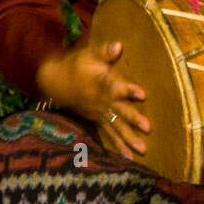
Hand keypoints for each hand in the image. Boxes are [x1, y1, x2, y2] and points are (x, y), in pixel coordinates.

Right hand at [35, 41, 150, 159]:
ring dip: (129, 139)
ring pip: (116, 127)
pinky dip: (118, 147)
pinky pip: (109, 135)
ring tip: (142, 150)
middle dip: (133, 119)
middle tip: (148, 128)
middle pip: (119, 111)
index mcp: (101, 84)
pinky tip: (129, 158)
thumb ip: (104, 52)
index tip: (142, 93)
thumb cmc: (76, 65)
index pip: (115, 87)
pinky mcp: (97, 120)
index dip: (128, 90)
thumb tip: (118, 45)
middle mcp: (101, 101)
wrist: (55, 81)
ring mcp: (99, 113)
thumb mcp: (88, 54)